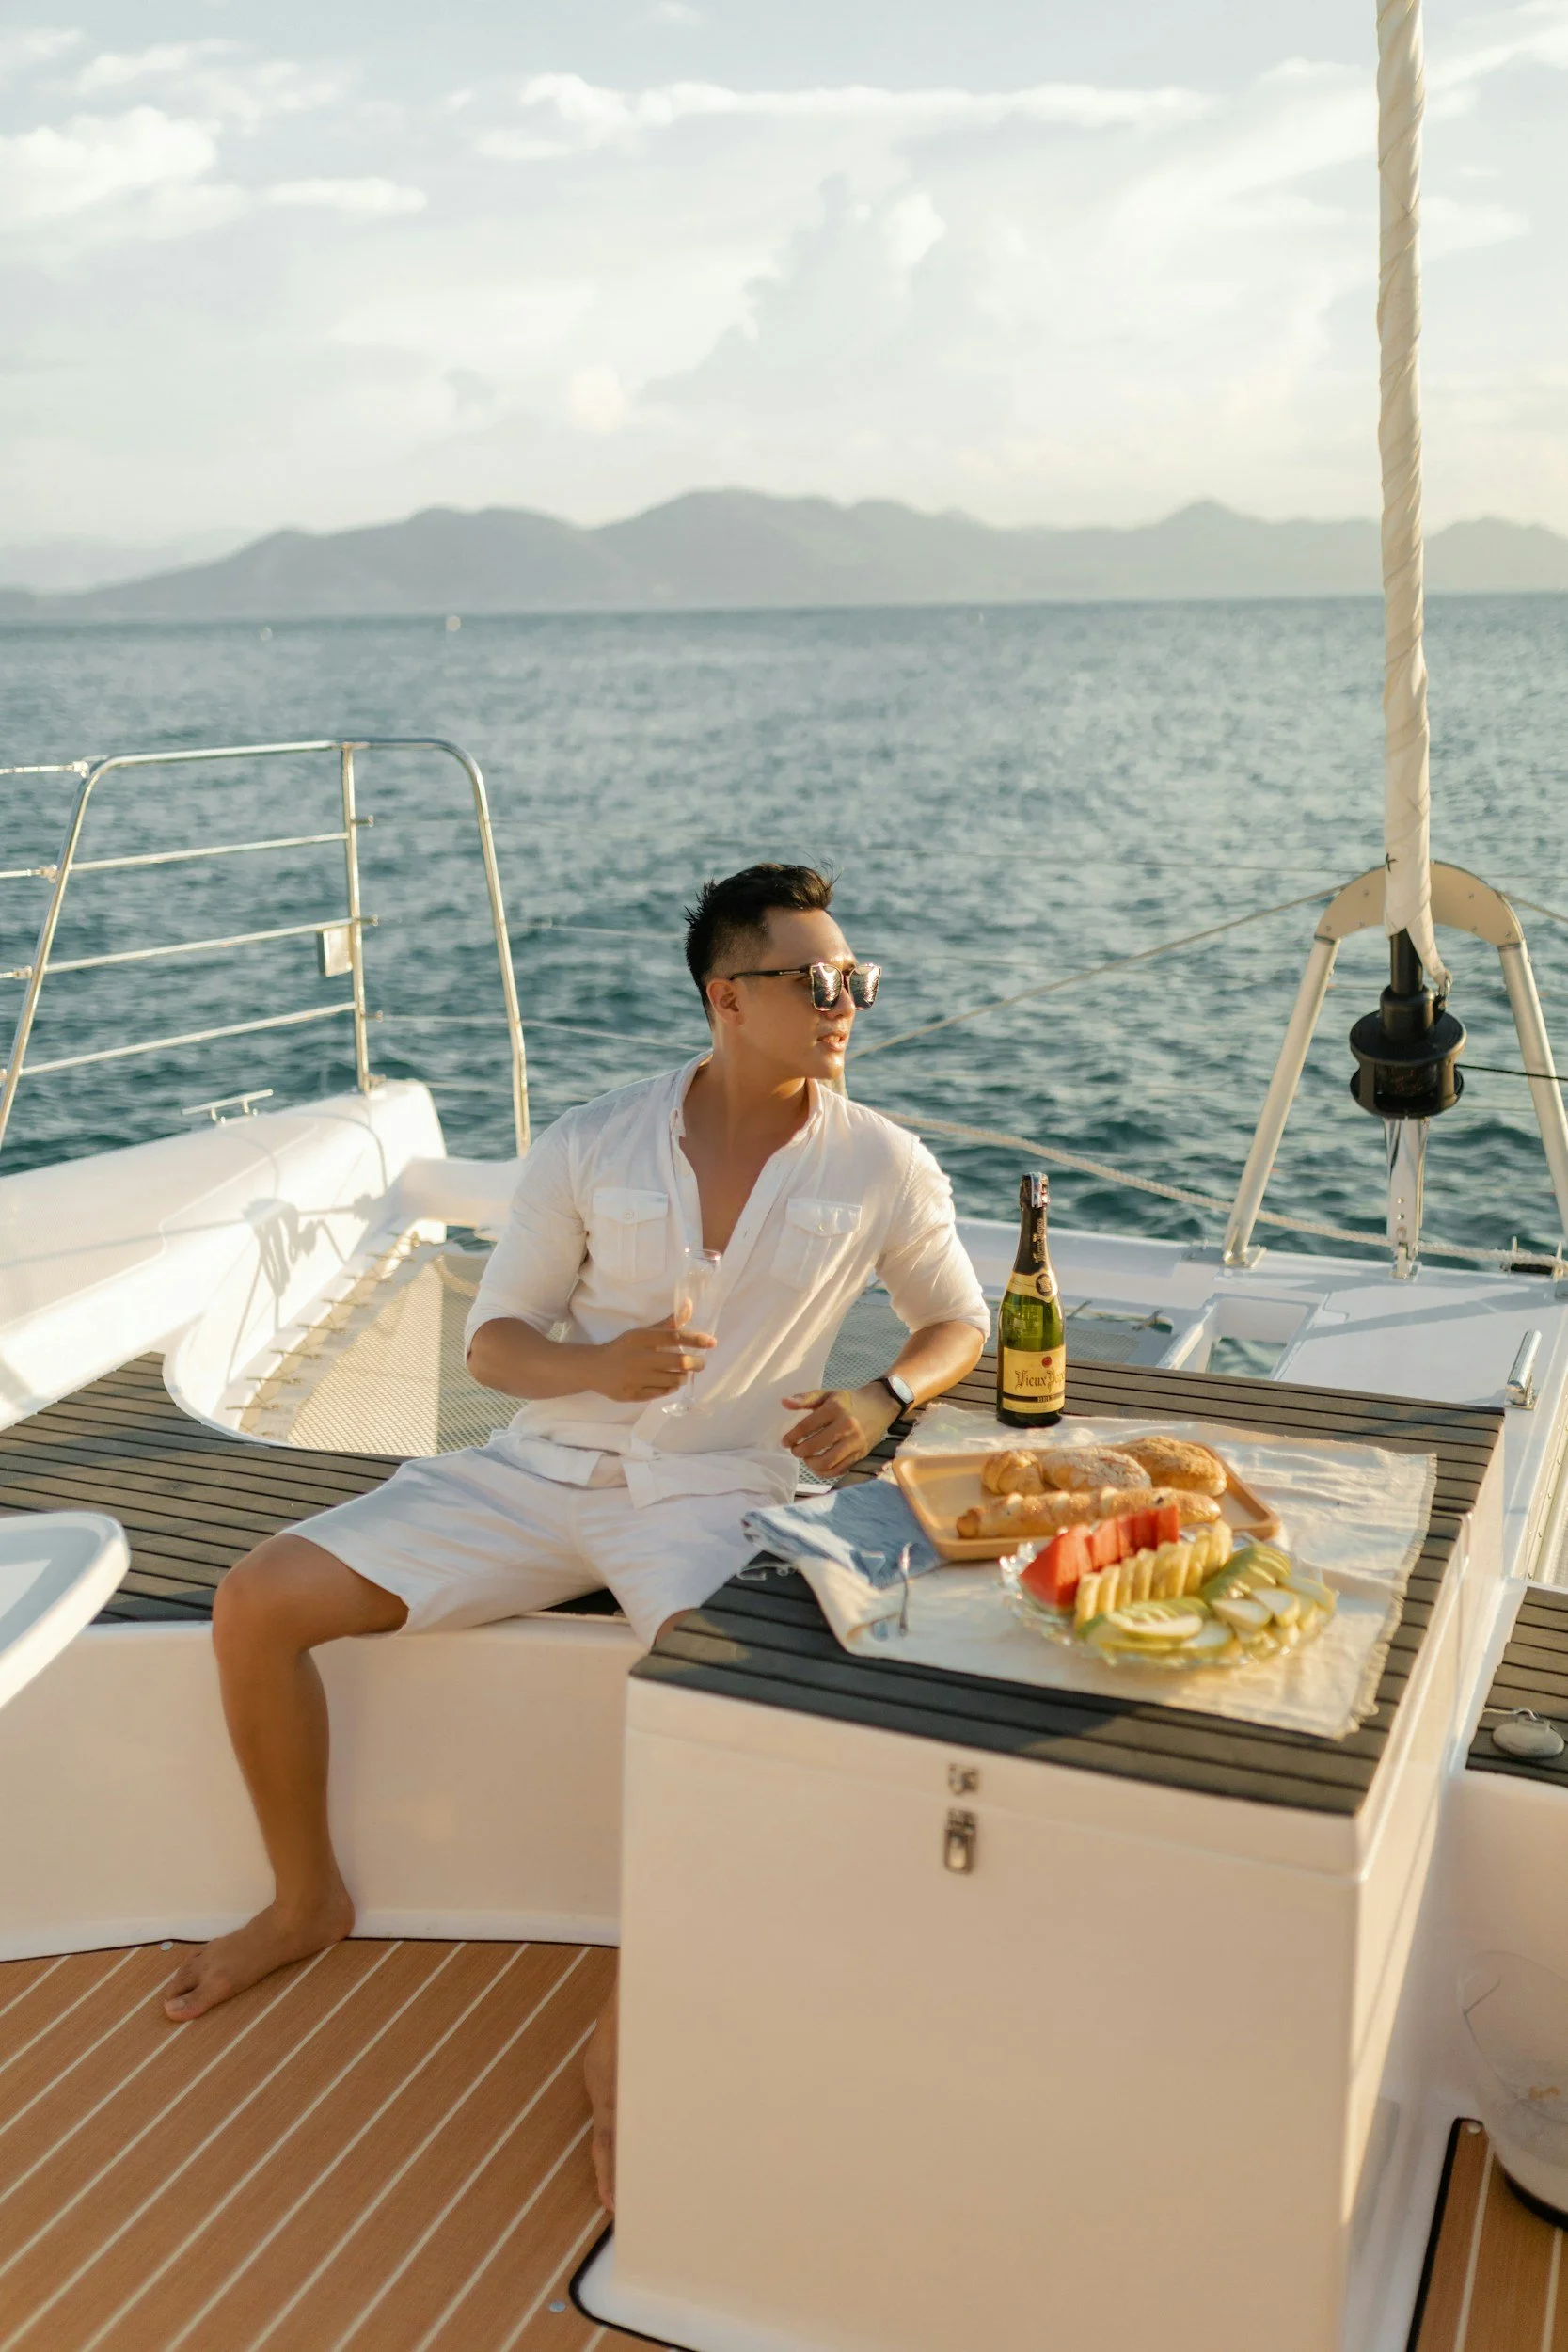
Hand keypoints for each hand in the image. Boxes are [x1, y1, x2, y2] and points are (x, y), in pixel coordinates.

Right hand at [592, 1315, 714, 1402]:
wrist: (594, 1368)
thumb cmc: (623, 1348)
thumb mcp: (642, 1333)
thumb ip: (667, 1324)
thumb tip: (689, 1305)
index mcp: (641, 1338)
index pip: (674, 1337)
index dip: (696, 1339)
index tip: (712, 1342)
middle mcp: (639, 1358)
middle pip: (679, 1361)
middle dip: (696, 1363)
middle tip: (701, 1363)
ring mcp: (635, 1378)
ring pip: (674, 1379)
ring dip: (684, 1376)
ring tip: (684, 1372)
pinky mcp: (633, 1394)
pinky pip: (662, 1392)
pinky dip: (671, 1386)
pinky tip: (671, 1381)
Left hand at [780, 1382, 900, 1479]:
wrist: (880, 1406)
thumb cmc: (848, 1401)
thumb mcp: (828, 1394)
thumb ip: (805, 1398)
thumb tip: (784, 1403)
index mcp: (836, 1408)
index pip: (807, 1426)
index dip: (792, 1436)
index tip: (785, 1441)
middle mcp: (847, 1425)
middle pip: (815, 1446)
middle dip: (799, 1451)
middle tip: (794, 1450)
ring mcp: (855, 1441)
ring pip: (826, 1462)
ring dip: (810, 1463)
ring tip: (806, 1458)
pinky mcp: (861, 1454)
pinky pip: (839, 1470)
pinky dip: (824, 1472)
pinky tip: (817, 1466)